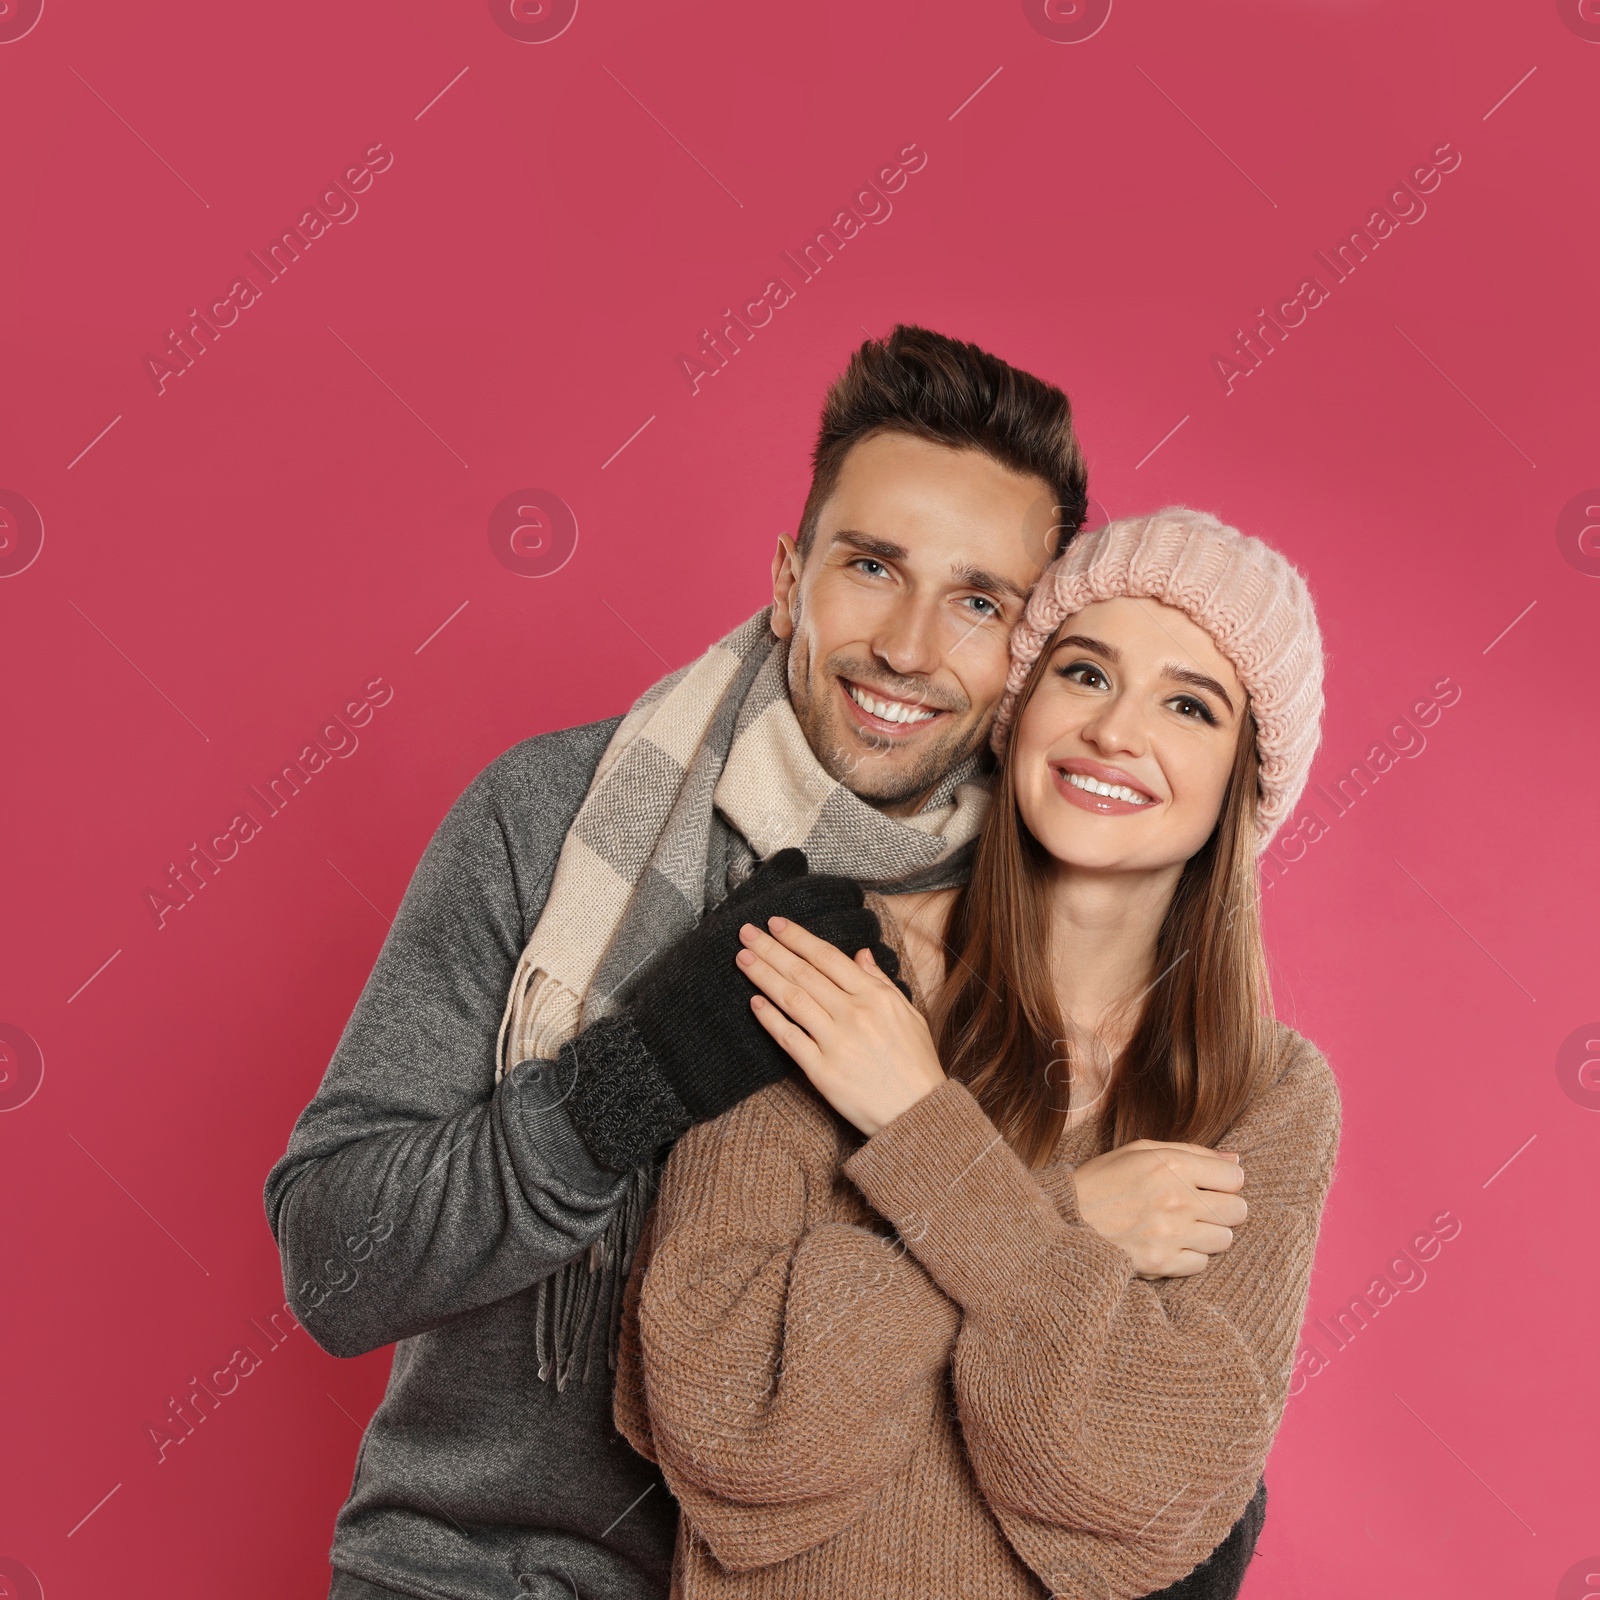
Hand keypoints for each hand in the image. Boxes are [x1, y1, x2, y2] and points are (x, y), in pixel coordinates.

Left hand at [618, 849, 900, 1124]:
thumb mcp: (909, 1014)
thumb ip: (881, 982)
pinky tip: (754, 1003)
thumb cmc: (915, 1064)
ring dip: (764, 976)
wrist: (918, 1113)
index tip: (775, 924)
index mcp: (875, 997)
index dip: (798, 938)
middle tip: (746, 932)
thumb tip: (860, 953)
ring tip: (742, 958)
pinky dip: (770, 1018)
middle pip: (803, 973)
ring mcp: (836, 1043)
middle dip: (771, 949)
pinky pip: (789, 1039)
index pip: (827, 957)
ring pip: (792, 999)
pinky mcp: (822, 1072)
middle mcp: (854, 1014)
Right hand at [1069, 1140, 1246, 1278]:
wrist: (1063, 1219)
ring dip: (1208, 1233)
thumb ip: (1191, 1152)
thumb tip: (1235, 1159)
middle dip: (1224, 1208)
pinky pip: (1201, 1264)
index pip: (1235, 1176)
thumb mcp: (1141, 1151)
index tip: (1211, 1184)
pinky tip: (1168, 1244)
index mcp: (1172, 1164)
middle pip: (1238, 1210)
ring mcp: (1171, 1234)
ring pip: (1224, 1239)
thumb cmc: (1103, 1180)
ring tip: (1182, 1227)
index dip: (1225, 1180)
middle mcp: (1177, 1198)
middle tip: (1200, 1208)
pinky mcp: (1162, 1263)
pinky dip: (1189, 1256)